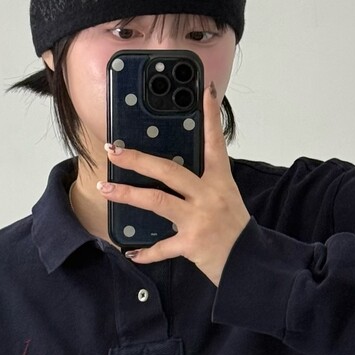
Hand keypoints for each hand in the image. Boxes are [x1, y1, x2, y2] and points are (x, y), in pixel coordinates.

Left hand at [97, 80, 250, 285]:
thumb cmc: (235, 230)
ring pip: (157, 201)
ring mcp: (198, 219)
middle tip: (114, 150)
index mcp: (219, 181)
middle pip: (169, 170)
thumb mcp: (226, 197)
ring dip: (127, 194)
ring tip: (105, 187)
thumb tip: (171, 172)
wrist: (248, 263)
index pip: (214, 142)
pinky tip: (130, 252)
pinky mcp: (191, 243)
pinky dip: (145, 252)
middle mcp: (208, 196)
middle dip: (138, 159)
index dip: (210, 116)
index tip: (204, 91)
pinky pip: (161, 247)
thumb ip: (202, 183)